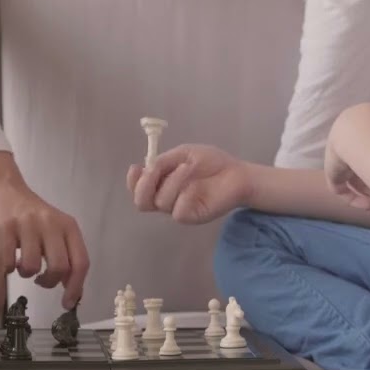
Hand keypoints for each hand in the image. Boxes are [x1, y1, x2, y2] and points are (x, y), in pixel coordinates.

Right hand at [0, 176, 89, 310]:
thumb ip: (65, 254)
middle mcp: (50, 223)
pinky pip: (7, 263)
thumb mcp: (54, 228)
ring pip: (32, 267)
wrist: (2, 187)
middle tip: (40, 280)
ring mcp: (26, 224)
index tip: (68, 303)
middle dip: (48, 282)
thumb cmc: (30, 214)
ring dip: (25, 273)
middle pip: (59, 267)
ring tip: (21, 264)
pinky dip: (6, 268)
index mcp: (67, 225)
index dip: (76, 287)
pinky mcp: (3, 227)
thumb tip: (72, 292)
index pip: (80, 262)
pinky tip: (6, 258)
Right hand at [127, 144, 252, 224]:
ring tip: (186, 168)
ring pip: (160, 202)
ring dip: (171, 182)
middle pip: (141, 202)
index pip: (138, 188)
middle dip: (142, 186)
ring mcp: (179, 208)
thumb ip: (165, 161)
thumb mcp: (185, 154)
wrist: (237, 173)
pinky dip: (183, 196)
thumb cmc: (212, 162)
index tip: (137, 167)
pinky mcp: (192, 216)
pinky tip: (194, 186)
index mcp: (162, 182)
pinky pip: (178, 211)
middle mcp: (167, 197)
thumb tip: (147, 167)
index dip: (132, 181)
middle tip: (154, 170)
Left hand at [327, 68, 369, 209]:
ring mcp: (336, 160)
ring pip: (350, 181)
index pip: (364, 147)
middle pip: (358, 167)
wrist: (360, 129)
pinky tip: (369, 206)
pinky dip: (354, 200)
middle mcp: (344, 146)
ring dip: (365, 193)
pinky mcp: (332, 173)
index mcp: (356, 131)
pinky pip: (340, 191)